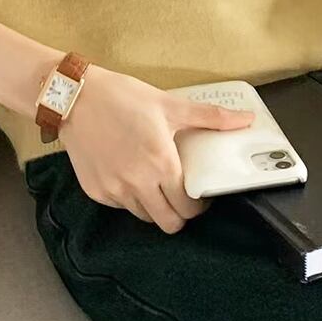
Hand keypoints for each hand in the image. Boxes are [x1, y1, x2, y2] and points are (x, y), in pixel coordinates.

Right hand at [59, 66, 253, 232]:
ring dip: (154, 207)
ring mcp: (114, 190)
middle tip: (180, 197)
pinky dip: (129, 198)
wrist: (74, 97)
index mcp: (161, 163)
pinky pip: (120, 206)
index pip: (188, 207)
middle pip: (168, 223)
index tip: (198, 195)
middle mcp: (138, 183)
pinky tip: (129, 176)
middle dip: (179, 214)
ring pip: (144, 217)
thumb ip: (211, 118)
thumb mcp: (170, 105)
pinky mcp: (95, 191)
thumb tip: (247, 119)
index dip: (198, 206)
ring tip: (154, 184)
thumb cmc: (122, 97)